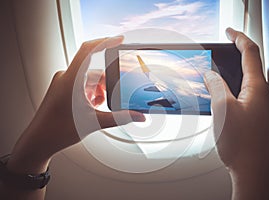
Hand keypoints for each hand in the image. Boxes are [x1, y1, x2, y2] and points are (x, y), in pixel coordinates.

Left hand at [7, 36, 144, 173]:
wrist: (39, 141)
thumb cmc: (58, 131)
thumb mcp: (94, 122)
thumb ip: (120, 118)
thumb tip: (139, 116)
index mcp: (71, 80)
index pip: (88, 51)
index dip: (105, 42)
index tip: (119, 40)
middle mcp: (66, 78)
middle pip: (94, 70)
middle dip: (108, 81)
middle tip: (120, 90)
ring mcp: (63, 83)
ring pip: (89, 79)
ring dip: (100, 90)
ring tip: (103, 105)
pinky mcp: (63, 90)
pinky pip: (82, 85)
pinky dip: (92, 92)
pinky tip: (95, 106)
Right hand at [204, 28, 268, 198]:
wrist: (256, 171)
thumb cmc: (244, 144)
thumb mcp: (223, 108)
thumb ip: (216, 86)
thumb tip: (210, 75)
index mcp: (258, 87)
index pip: (250, 52)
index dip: (238, 37)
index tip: (229, 31)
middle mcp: (263, 95)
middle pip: (250, 66)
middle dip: (234, 56)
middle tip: (220, 52)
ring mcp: (262, 107)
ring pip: (246, 82)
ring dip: (231, 75)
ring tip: (214, 77)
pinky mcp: (257, 117)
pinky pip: (245, 96)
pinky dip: (232, 90)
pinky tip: (221, 99)